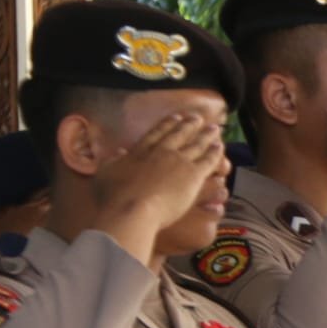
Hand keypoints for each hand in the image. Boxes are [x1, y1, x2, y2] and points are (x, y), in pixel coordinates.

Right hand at [94, 113, 225, 232]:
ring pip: (196, 145)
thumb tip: (119, 151)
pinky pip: (208, 161)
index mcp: (140, 151)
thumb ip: (113, 161)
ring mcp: (178, 161)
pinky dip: (215, 153)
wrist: (132, 210)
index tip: (176, 117)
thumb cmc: (114, 197)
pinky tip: (220, 147)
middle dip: (189, 125)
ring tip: (214, 130)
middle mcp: (161, 152)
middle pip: (179, 135)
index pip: (156, 134)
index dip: (168, 124)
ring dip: (206, 136)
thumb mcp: (106, 174)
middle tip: (197, 118)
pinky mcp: (193, 175)